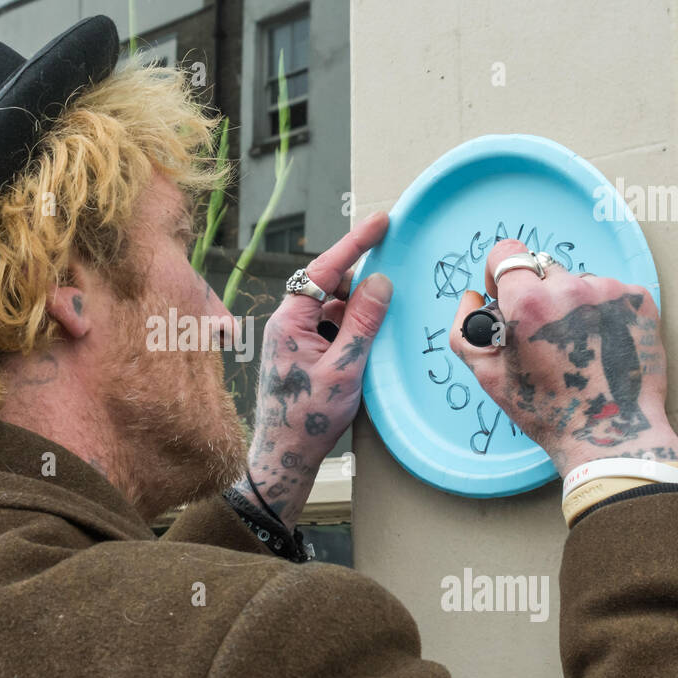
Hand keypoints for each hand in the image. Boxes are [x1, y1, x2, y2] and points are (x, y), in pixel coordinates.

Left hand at [236, 211, 392, 527]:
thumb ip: (363, 322)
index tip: (381, 222)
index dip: (355, 243)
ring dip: (359, 314)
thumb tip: (379, 282)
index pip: (324, 269)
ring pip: (333, 308)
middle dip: (361, 286)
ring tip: (377, 337)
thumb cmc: (309, 417)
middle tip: (392, 292)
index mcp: (290, 321)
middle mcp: (288, 323)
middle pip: (330, 286)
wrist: (285, 456)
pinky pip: (332, 328)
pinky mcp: (303, 352)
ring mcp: (295, 337)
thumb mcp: (344, 368)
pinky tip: (369, 350)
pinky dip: (353, 331)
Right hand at [450, 239, 677, 474]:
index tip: (505, 293)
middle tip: (545, 334)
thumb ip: (464, 330)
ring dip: (572, 303)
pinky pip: (610, 291)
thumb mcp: (487, 376)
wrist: (611, 433)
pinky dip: (603, 311)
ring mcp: (609, 292)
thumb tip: (472, 296)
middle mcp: (570, 288)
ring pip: (578, 281)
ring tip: (578, 345)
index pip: (507, 253)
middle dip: (538, 294)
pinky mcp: (639, 300)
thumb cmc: (545, 410)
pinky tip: (602, 343)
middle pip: (543, 269)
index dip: (500, 272)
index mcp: (529, 303)